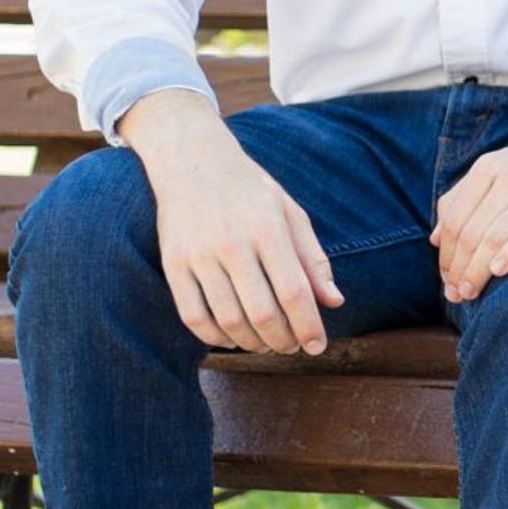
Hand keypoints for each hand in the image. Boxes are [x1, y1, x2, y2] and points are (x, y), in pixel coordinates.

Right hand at [120, 89, 341, 353]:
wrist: (192, 161)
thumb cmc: (251, 191)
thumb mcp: (290, 214)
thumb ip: (313, 259)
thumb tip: (334, 302)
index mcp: (268, 229)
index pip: (294, 292)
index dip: (309, 327)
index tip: (318, 346)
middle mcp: (233, 243)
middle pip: (263, 314)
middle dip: (284, 341)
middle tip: (291, 347)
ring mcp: (199, 255)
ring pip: (229, 321)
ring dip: (253, 344)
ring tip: (266, 344)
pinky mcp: (173, 264)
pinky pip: (194, 316)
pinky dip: (215, 337)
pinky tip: (232, 337)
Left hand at [432, 130, 507, 301]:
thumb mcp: (499, 177)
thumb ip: (464, 201)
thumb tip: (434, 239)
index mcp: (488, 167)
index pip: (455, 217)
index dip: (446, 253)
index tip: (446, 279)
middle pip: (472, 229)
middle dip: (460, 267)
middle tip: (456, 294)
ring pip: (497, 234)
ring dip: (479, 269)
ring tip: (471, 292)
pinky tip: (499, 271)